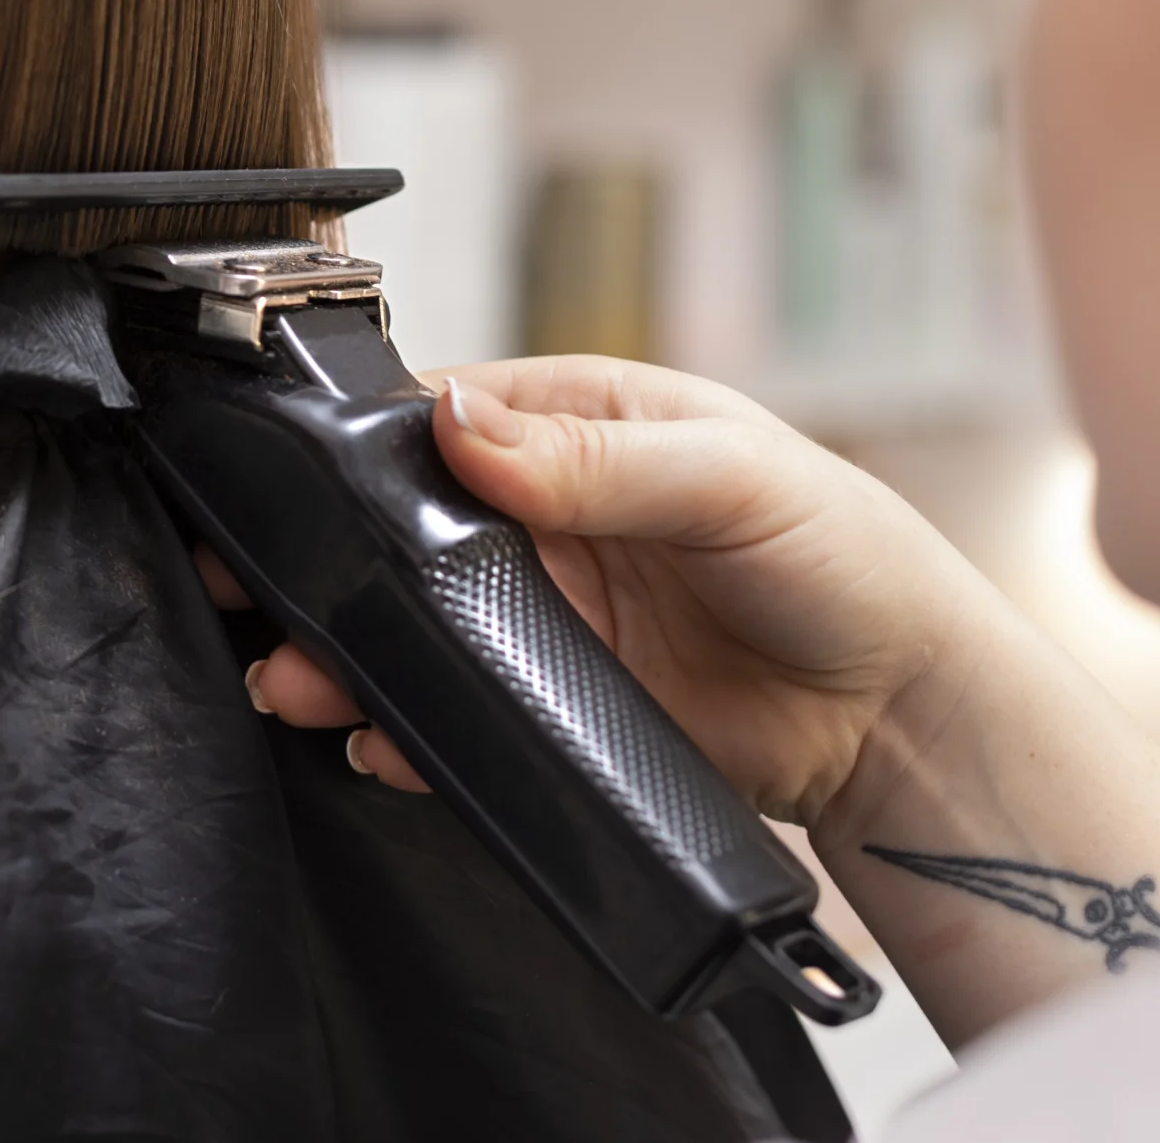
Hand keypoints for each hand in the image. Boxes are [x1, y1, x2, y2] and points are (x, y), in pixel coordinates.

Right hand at [225, 355, 1010, 834]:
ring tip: (296, 680)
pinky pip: (459, 716)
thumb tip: (461, 422)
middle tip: (257, 591)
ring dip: (348, 653)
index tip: (292, 485)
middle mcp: (546, 517)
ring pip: (412, 627)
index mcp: (578, 424)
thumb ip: (590, 455)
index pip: (438, 419)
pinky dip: (409, 733)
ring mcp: (545, 616)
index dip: (356, 451)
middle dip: (326, 566)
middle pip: (399, 531)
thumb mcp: (726, 475)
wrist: (902, 717)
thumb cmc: (844, 558)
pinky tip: (379, 742)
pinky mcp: (554, 707)